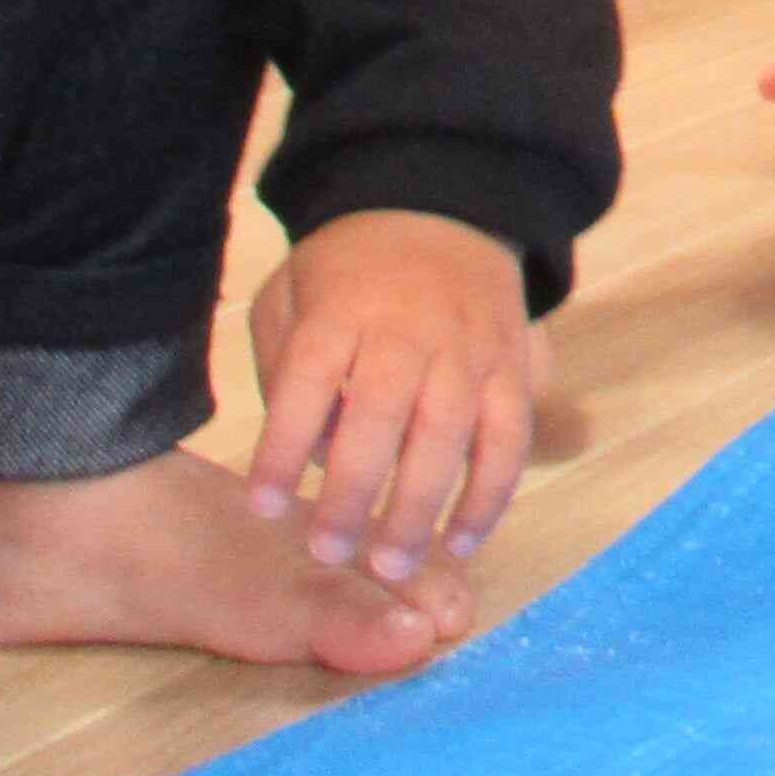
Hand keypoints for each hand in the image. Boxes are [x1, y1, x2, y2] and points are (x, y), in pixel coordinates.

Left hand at [244, 212, 537, 584]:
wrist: (441, 208)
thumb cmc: (348, 272)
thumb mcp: (291, 294)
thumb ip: (285, 370)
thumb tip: (308, 458)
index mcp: (342, 308)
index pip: (307, 380)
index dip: (281, 446)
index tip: (262, 506)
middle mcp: (408, 328)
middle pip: (382, 413)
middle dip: (353, 492)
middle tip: (328, 553)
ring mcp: (468, 347)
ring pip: (450, 433)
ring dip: (421, 507)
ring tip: (390, 567)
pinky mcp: (512, 365)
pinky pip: (509, 438)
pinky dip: (491, 495)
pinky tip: (461, 543)